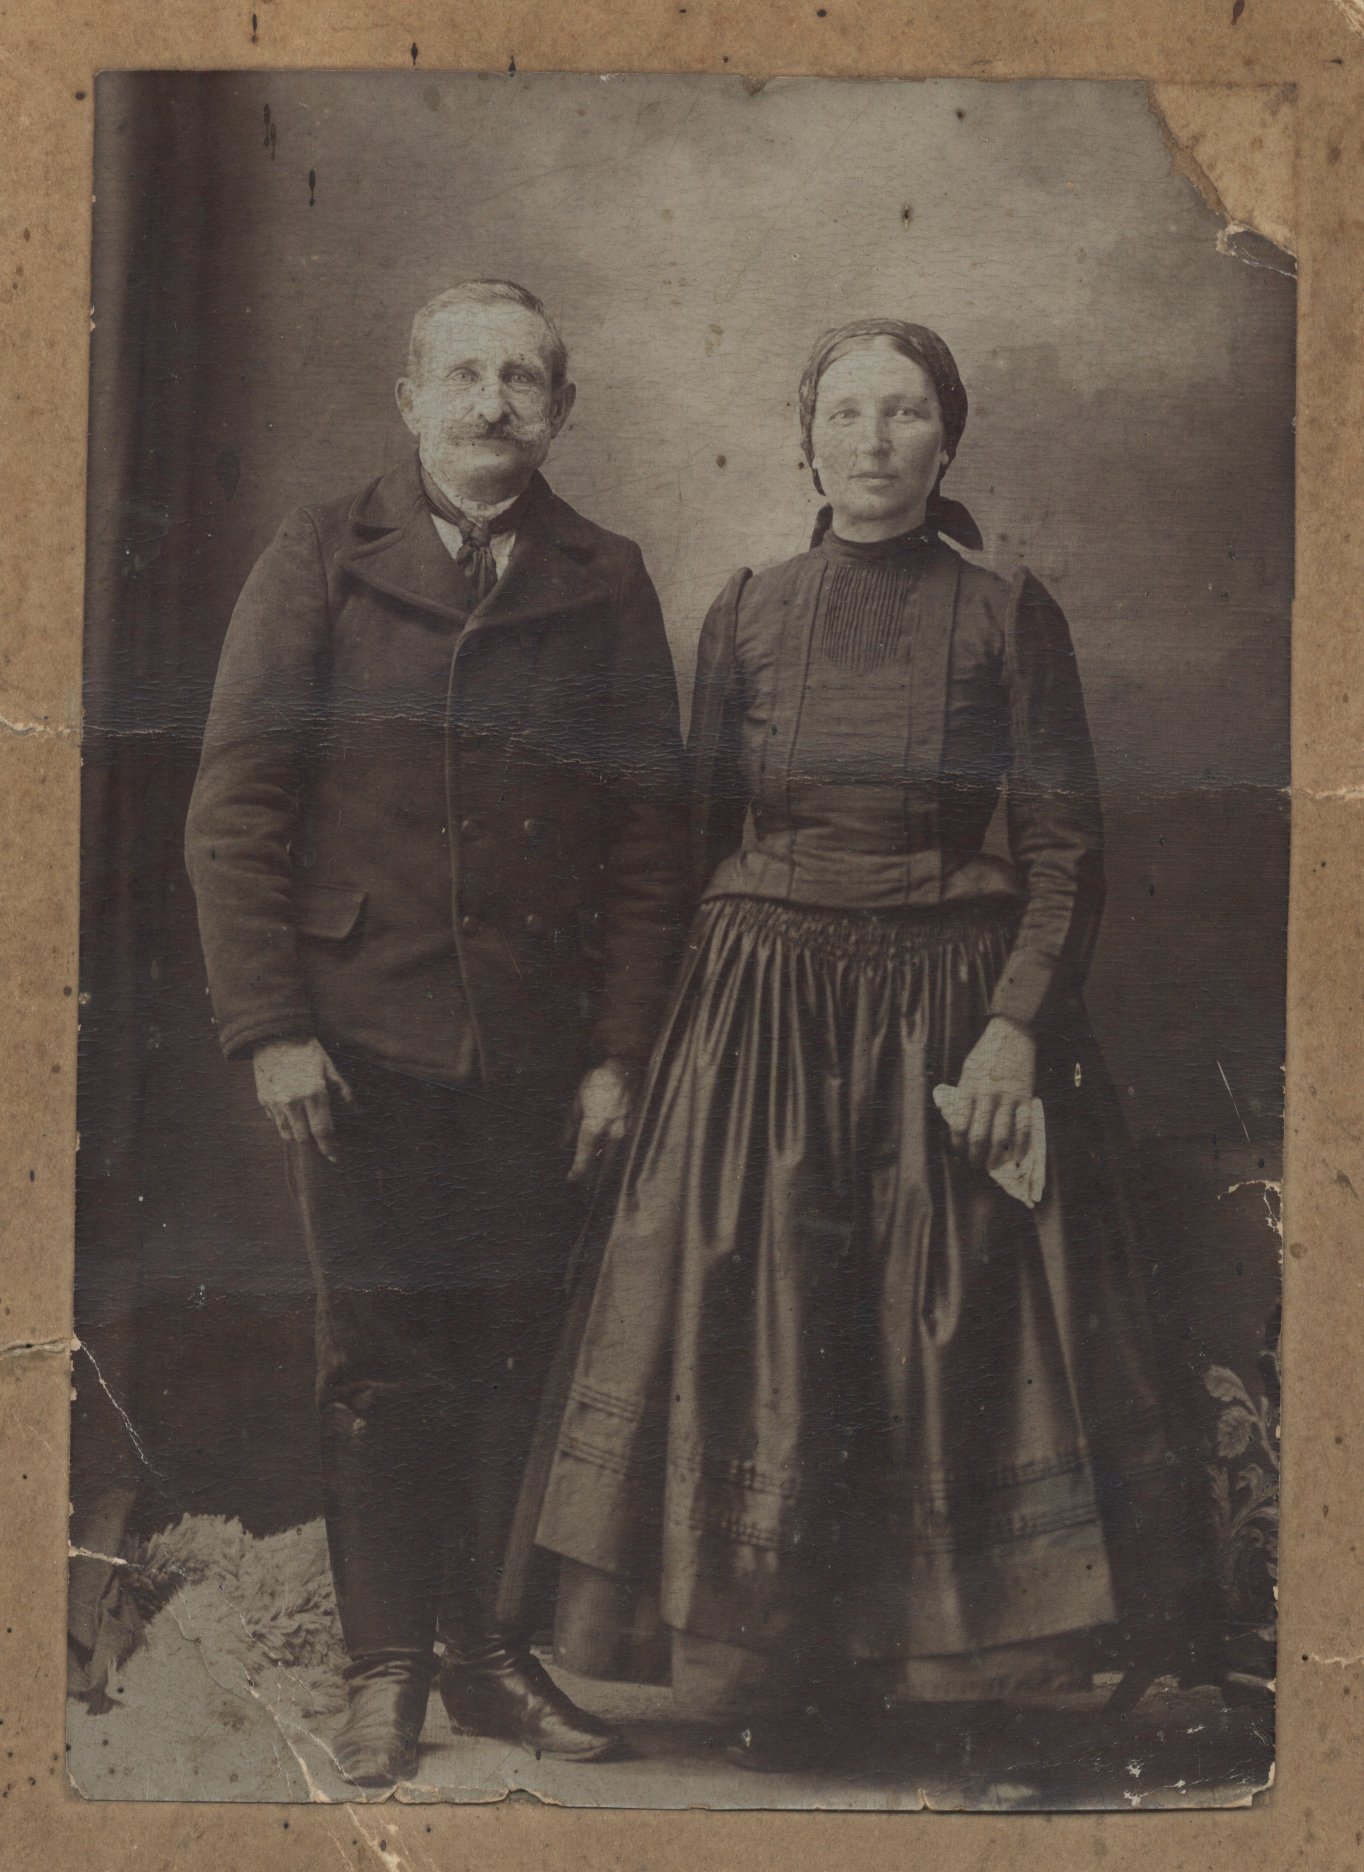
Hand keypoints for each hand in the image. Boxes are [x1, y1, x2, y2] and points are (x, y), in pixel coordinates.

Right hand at [252, 1037, 354, 1162]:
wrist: (274, 1035)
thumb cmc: (307, 1050)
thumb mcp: (330, 1068)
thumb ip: (344, 1093)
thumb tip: (360, 1111)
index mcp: (314, 1093)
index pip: (323, 1131)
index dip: (330, 1148)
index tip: (335, 1157)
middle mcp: (293, 1101)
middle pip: (304, 1138)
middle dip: (314, 1144)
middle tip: (322, 1145)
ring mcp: (276, 1102)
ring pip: (288, 1133)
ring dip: (299, 1135)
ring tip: (308, 1131)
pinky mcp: (264, 1100)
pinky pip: (276, 1121)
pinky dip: (286, 1124)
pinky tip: (293, 1116)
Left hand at [568, 1058, 637, 1183]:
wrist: (623, 1067)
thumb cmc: (596, 1082)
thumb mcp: (577, 1102)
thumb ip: (570, 1127)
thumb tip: (561, 1146)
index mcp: (594, 1125)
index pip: (585, 1156)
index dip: (578, 1170)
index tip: (572, 1178)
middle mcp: (612, 1131)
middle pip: (604, 1162)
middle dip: (596, 1175)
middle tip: (588, 1186)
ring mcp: (626, 1129)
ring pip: (616, 1155)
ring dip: (607, 1167)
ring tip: (600, 1177)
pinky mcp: (634, 1125)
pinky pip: (625, 1145)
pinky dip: (617, 1153)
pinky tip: (613, 1158)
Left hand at [944, 1017, 1036, 1172]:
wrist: (1012, 1034)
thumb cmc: (986, 1053)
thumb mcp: (967, 1071)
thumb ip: (964, 1094)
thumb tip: (959, 1120)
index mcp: (968, 1090)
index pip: (959, 1126)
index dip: (958, 1144)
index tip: (960, 1151)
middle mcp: (986, 1097)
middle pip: (978, 1137)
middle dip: (975, 1157)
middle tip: (975, 1165)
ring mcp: (1007, 1099)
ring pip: (1001, 1137)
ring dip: (996, 1157)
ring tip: (992, 1166)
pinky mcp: (1025, 1099)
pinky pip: (1024, 1128)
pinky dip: (1021, 1146)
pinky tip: (1017, 1156)